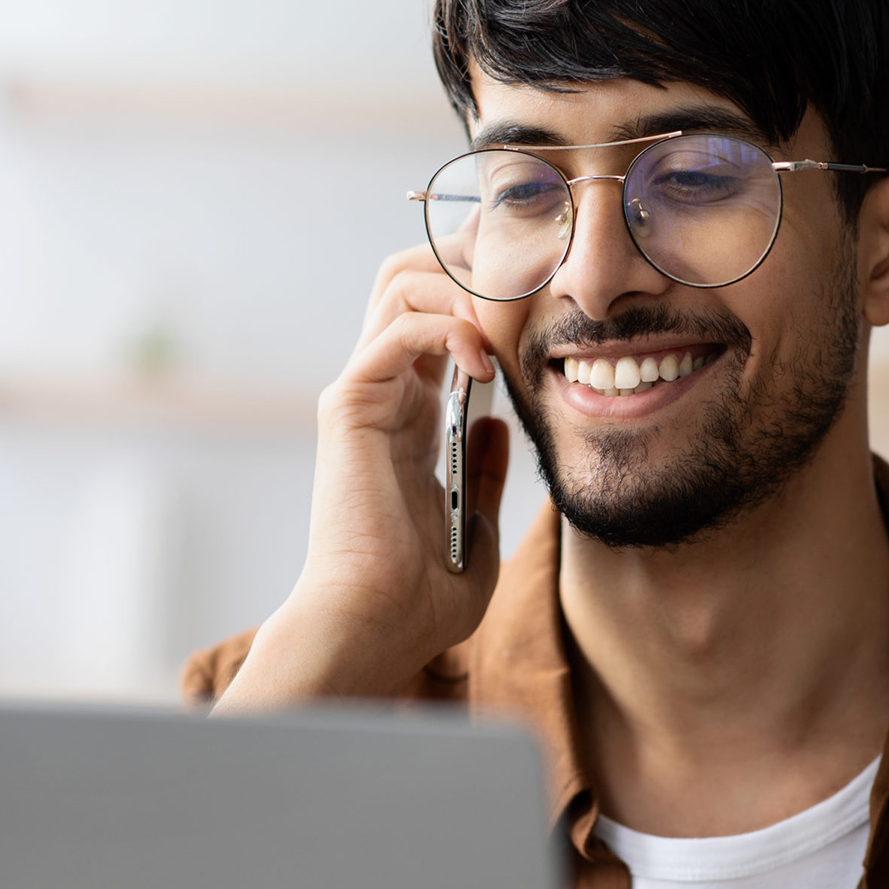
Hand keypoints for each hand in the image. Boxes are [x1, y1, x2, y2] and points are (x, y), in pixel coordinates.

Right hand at [212, 242, 510, 710]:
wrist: (376, 627)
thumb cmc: (420, 599)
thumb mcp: (477, 525)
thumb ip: (485, 472)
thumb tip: (498, 422)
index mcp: (410, 416)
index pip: (440, 315)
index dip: (483, 289)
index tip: (538, 285)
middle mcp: (383, 392)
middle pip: (413, 277)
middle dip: (470, 261)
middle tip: (526, 276)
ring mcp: (363, 393)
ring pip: (400, 283)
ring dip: (461, 285)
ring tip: (504, 319)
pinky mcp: (351, 405)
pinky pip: (397, 329)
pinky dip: (446, 326)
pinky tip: (483, 361)